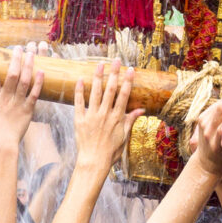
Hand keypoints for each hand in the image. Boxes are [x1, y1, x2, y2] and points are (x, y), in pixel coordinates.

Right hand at [0, 46, 42, 153]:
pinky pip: (34, 94)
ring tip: (31, 52)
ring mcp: (17, 103)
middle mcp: (5, 98)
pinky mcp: (27, 110)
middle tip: (19, 47)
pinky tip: (42, 71)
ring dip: (28, 65)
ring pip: (24, 81)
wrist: (0, 146)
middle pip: (11, 74)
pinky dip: (38, 82)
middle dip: (15, 59)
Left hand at [73, 60, 141, 175]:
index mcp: (117, 118)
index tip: (130, 69)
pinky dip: (79, 91)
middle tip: (116, 60)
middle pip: (110, 89)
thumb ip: (131, 121)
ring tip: (99, 64)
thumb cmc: (111, 151)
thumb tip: (142, 109)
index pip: (124, 95)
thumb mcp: (124, 137)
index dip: (127, 81)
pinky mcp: (80, 120)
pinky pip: (79, 103)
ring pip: (95, 92)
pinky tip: (80, 79)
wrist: (94, 161)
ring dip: (97, 77)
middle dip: (114, 73)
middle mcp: (105, 114)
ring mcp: (92, 116)